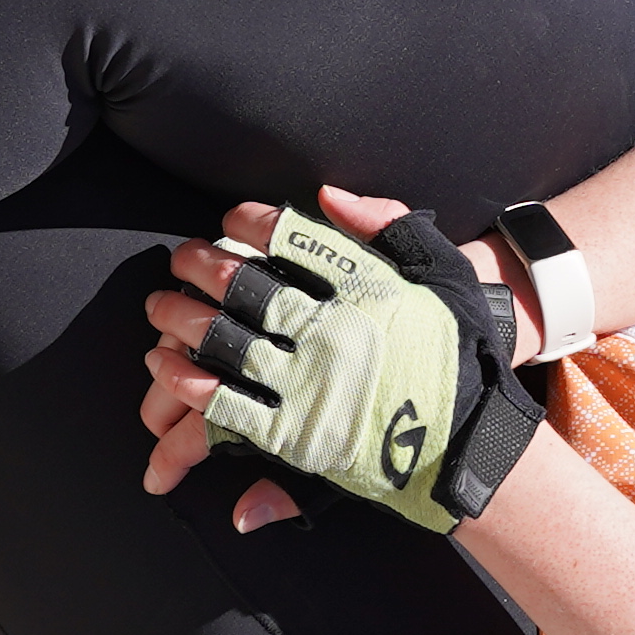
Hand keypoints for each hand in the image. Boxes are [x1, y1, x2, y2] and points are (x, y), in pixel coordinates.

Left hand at [137, 187, 535, 534]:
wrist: (475, 440)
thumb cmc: (465, 353)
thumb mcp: (444, 273)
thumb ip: (389, 224)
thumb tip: (326, 194)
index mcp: (367, 286)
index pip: (291, 238)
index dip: (251, 223)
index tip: (229, 219)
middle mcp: (332, 329)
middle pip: (243, 286)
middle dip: (200, 266)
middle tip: (178, 260)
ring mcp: (309, 383)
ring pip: (222, 341)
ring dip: (180, 320)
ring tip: (158, 308)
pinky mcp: (294, 434)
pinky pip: (222, 403)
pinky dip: (184, 382)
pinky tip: (162, 366)